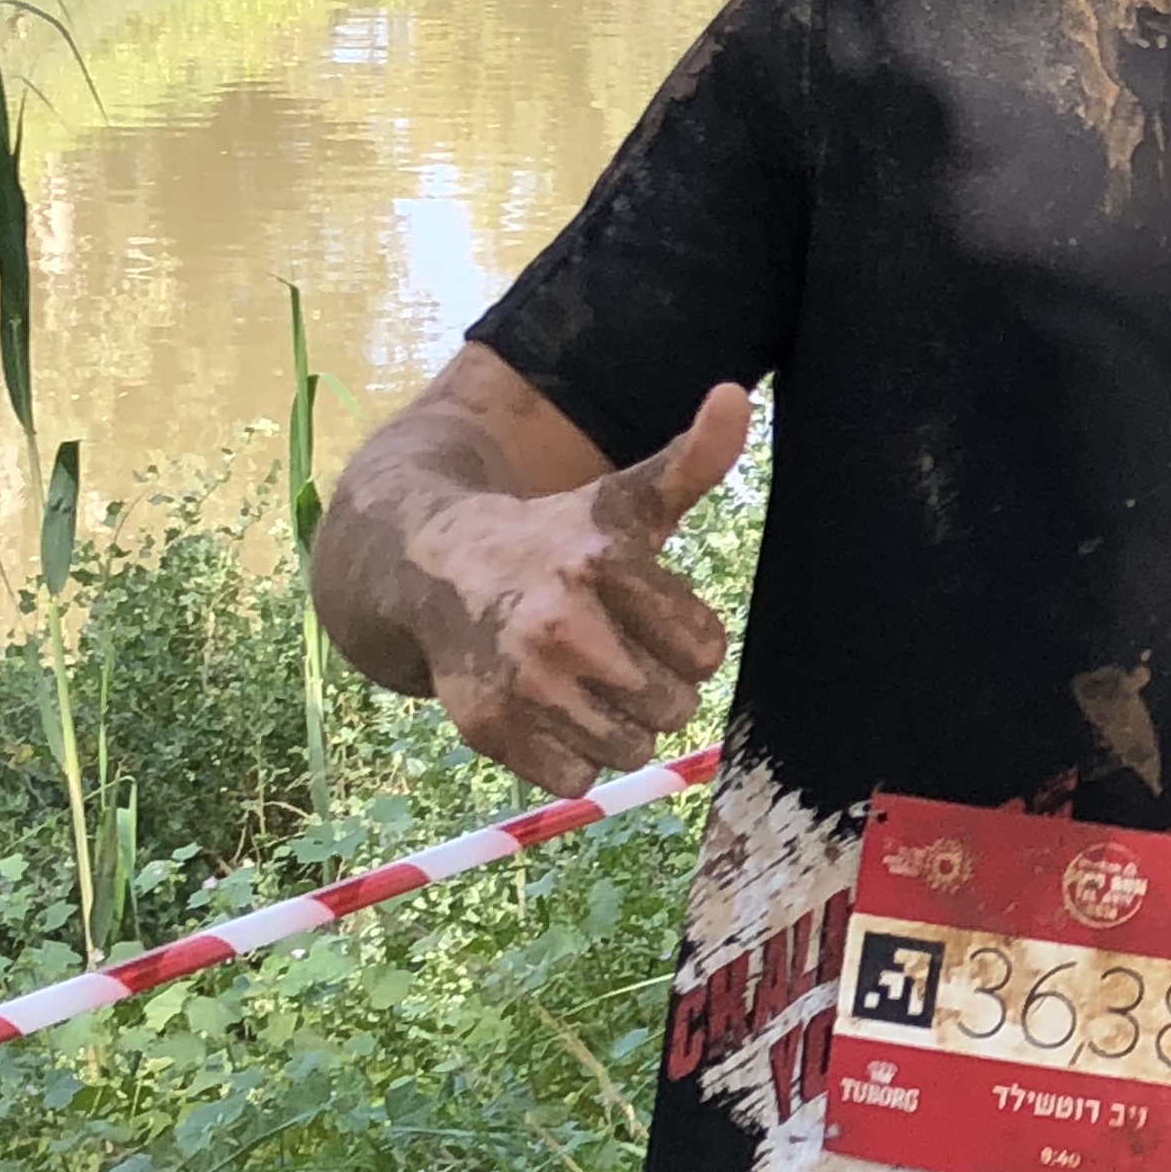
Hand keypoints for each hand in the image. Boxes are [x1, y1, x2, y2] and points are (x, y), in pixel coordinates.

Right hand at [404, 383, 750, 796]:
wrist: (435, 566)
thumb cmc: (556, 538)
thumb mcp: (625, 498)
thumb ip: (694, 460)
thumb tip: (735, 394)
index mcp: (603, 561)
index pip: (708, 650)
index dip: (685, 639)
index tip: (646, 614)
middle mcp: (558, 621)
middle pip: (673, 705)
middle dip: (656, 685)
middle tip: (614, 652)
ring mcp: (519, 677)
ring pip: (629, 748)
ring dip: (618, 725)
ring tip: (582, 680)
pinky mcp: (486, 725)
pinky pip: (577, 777)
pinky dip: (573, 757)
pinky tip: (549, 709)